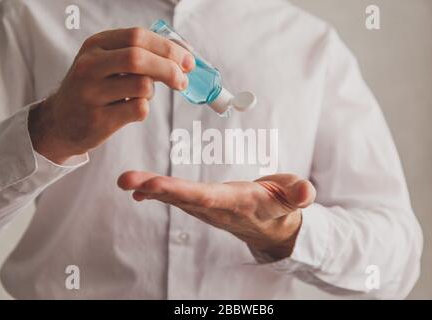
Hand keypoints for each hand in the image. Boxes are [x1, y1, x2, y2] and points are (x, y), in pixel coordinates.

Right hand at [28, 28, 194, 163]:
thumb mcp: (107, 62)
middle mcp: (90, 65)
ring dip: (153, 92)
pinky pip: (138, 109)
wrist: (61, 121)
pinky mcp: (98, 119)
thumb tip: (183, 53)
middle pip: (139, 58)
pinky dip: (143, 110)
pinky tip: (130, 110)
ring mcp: (91, 93)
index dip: (168, 47)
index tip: (187, 60)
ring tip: (141, 95)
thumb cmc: (94, 89)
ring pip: (142, 86)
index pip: (138, 36)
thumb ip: (140, 54)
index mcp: (96, 45)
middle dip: (170, 68)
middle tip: (183, 80)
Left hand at [118, 171, 315, 259]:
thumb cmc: (282, 206)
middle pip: (182, 198)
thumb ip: (298, 195)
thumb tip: (306, 193)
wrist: (273, 227)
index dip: (179, 191)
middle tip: (126, 180)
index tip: (153, 185)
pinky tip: (139, 191)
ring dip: (149, 188)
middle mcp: (216, 208)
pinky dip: (155, 192)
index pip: (205, 196)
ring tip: (126, 180)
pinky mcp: (205, 203)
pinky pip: (178, 197)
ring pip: (176, 197)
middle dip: (154, 188)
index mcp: (236, 203)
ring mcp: (208, 208)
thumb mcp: (294, 199)